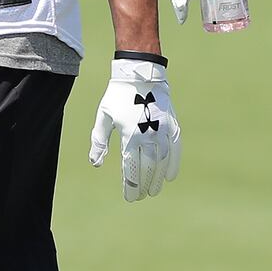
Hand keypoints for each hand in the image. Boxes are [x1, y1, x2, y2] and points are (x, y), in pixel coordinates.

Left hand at [89, 59, 181, 200]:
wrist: (140, 72)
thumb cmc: (118, 95)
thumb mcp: (104, 117)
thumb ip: (99, 141)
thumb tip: (96, 164)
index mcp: (129, 134)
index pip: (131, 167)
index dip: (131, 185)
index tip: (130, 197)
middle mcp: (148, 134)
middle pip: (148, 167)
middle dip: (144, 184)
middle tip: (141, 196)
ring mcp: (162, 129)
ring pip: (162, 160)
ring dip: (158, 177)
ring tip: (154, 190)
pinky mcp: (172, 124)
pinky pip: (175, 148)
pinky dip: (174, 163)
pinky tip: (170, 175)